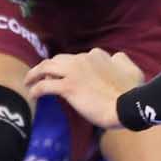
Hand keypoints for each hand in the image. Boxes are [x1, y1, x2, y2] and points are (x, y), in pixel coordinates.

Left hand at [25, 48, 143, 130]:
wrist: (128, 105)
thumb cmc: (132, 91)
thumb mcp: (132, 70)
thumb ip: (122, 61)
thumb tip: (116, 57)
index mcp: (97, 55)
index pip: (77, 58)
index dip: (69, 66)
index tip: (65, 75)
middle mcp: (83, 59)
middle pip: (58, 60)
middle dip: (48, 67)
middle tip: (41, 77)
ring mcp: (74, 72)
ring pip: (47, 67)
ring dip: (34, 74)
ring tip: (28, 82)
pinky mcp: (69, 87)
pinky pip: (45, 86)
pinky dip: (36, 89)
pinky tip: (32, 94)